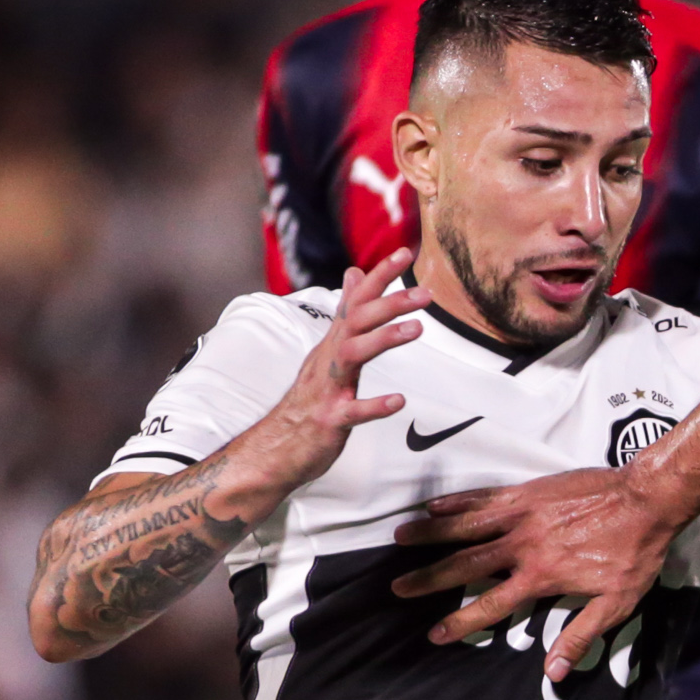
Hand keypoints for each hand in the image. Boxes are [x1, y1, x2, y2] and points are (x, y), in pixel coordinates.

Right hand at [239, 251, 426, 505]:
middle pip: (357, 321)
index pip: (357, 301)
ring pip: (352, 355)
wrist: (274, 448)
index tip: (405, 251)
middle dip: (390, 303)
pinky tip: (399, 400)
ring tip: (417, 329)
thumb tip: (354, 273)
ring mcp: (328, 388)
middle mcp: (329, 359)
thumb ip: (347, 316)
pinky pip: (353, 411)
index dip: (379, 276)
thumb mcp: (329, 352)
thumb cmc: (310, 400)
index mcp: (333, 344)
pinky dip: (375, 405)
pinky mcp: (329, 420)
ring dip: (383, 339)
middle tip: (425, 293)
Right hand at [390, 464, 675, 675]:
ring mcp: (523, 515)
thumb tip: (554, 672)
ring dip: (431, 533)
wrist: (647, 500)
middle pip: (465, 564)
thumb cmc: (635, 554)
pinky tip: (434, 505)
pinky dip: (458, 501)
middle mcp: (523, 546)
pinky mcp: (528, 491)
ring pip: (466, 525)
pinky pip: (485, 496)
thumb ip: (580, 636)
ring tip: (400, 538)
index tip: (434, 633)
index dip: (460, 622)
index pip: (491, 605)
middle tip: (397, 587)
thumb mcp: (615, 604)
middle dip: (429, 578)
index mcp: (541, 577)